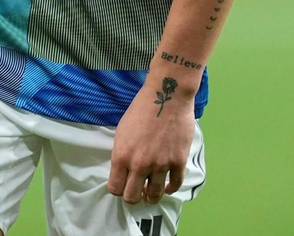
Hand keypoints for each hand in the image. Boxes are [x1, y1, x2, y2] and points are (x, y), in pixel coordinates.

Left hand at [108, 73, 195, 205]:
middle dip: (133, 197)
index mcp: (121, 156)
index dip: (118, 190)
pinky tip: (168, 186)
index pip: (115, 188)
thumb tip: (124, 171)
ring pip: (154, 195)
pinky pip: (175, 184)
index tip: (123, 186)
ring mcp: (160, 165)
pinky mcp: (178, 161)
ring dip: (152, 196)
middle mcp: (140, 164)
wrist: (167, 96)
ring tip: (152, 193)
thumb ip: (122, 154)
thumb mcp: (122, 131)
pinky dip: (171, 188)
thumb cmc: (141, 109)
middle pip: (133, 197)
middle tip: (137, 191)